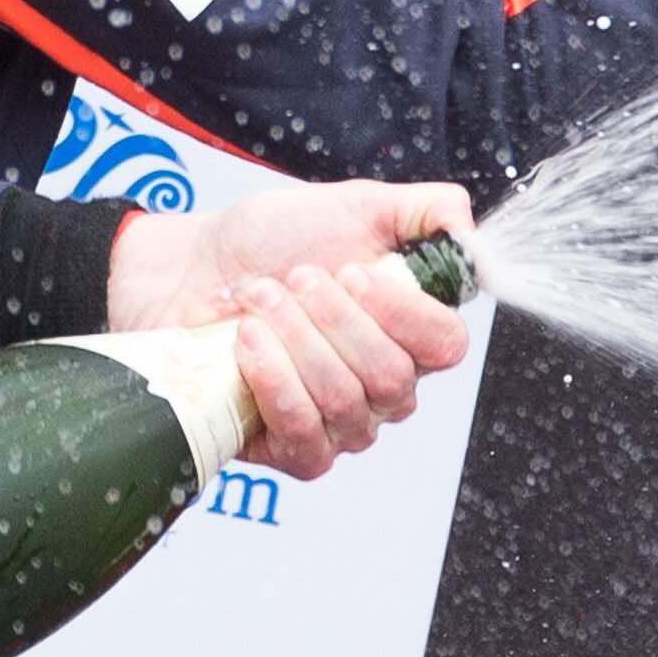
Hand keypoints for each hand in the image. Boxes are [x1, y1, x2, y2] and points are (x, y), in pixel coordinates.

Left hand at [108, 176, 477, 479]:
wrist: (187, 269)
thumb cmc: (268, 241)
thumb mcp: (355, 206)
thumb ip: (425, 210)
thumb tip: (470, 231)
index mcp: (409, 330)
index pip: (446, 345)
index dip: (405, 312)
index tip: (353, 271)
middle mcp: (385, 386)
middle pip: (392, 376)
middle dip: (334, 319)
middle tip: (294, 279)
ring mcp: (342, 425)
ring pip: (345, 401)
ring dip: (295, 340)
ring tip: (260, 300)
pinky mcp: (293, 450)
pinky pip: (306, 436)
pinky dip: (275, 382)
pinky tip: (248, 344)